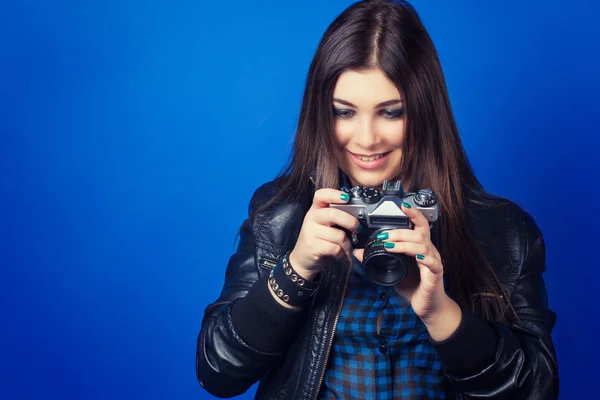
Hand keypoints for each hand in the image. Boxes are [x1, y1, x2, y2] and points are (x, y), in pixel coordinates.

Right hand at [288, 189, 359, 280]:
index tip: (347, 198)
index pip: (321, 195)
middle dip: (351, 222)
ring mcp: (310, 232)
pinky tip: (340, 255)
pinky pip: (335, 248)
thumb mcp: (325, 225)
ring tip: (349, 249)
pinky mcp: (312, 246)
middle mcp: (311, 218)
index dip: (334, 194)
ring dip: (348, 245)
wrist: (303, 259)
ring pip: (338, 235)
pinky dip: (342, 253)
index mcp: (316, 209)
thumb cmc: (319, 240)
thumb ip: (337, 217)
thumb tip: (359, 215)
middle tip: (359, 229)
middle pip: (333, 214)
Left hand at [353, 201, 448, 321]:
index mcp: (419, 247)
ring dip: (404, 244)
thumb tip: (359, 252)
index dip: (412, 213)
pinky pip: (432, 262)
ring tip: (390, 246)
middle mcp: (428, 251)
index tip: (402, 205)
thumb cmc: (414, 286)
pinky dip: (423, 257)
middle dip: (399, 231)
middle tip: (383, 236)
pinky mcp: (436, 274)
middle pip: (418, 232)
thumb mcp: (393, 270)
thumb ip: (378, 260)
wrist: (428, 307)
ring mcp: (433, 261)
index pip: (419, 225)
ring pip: (422, 245)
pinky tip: (415, 257)